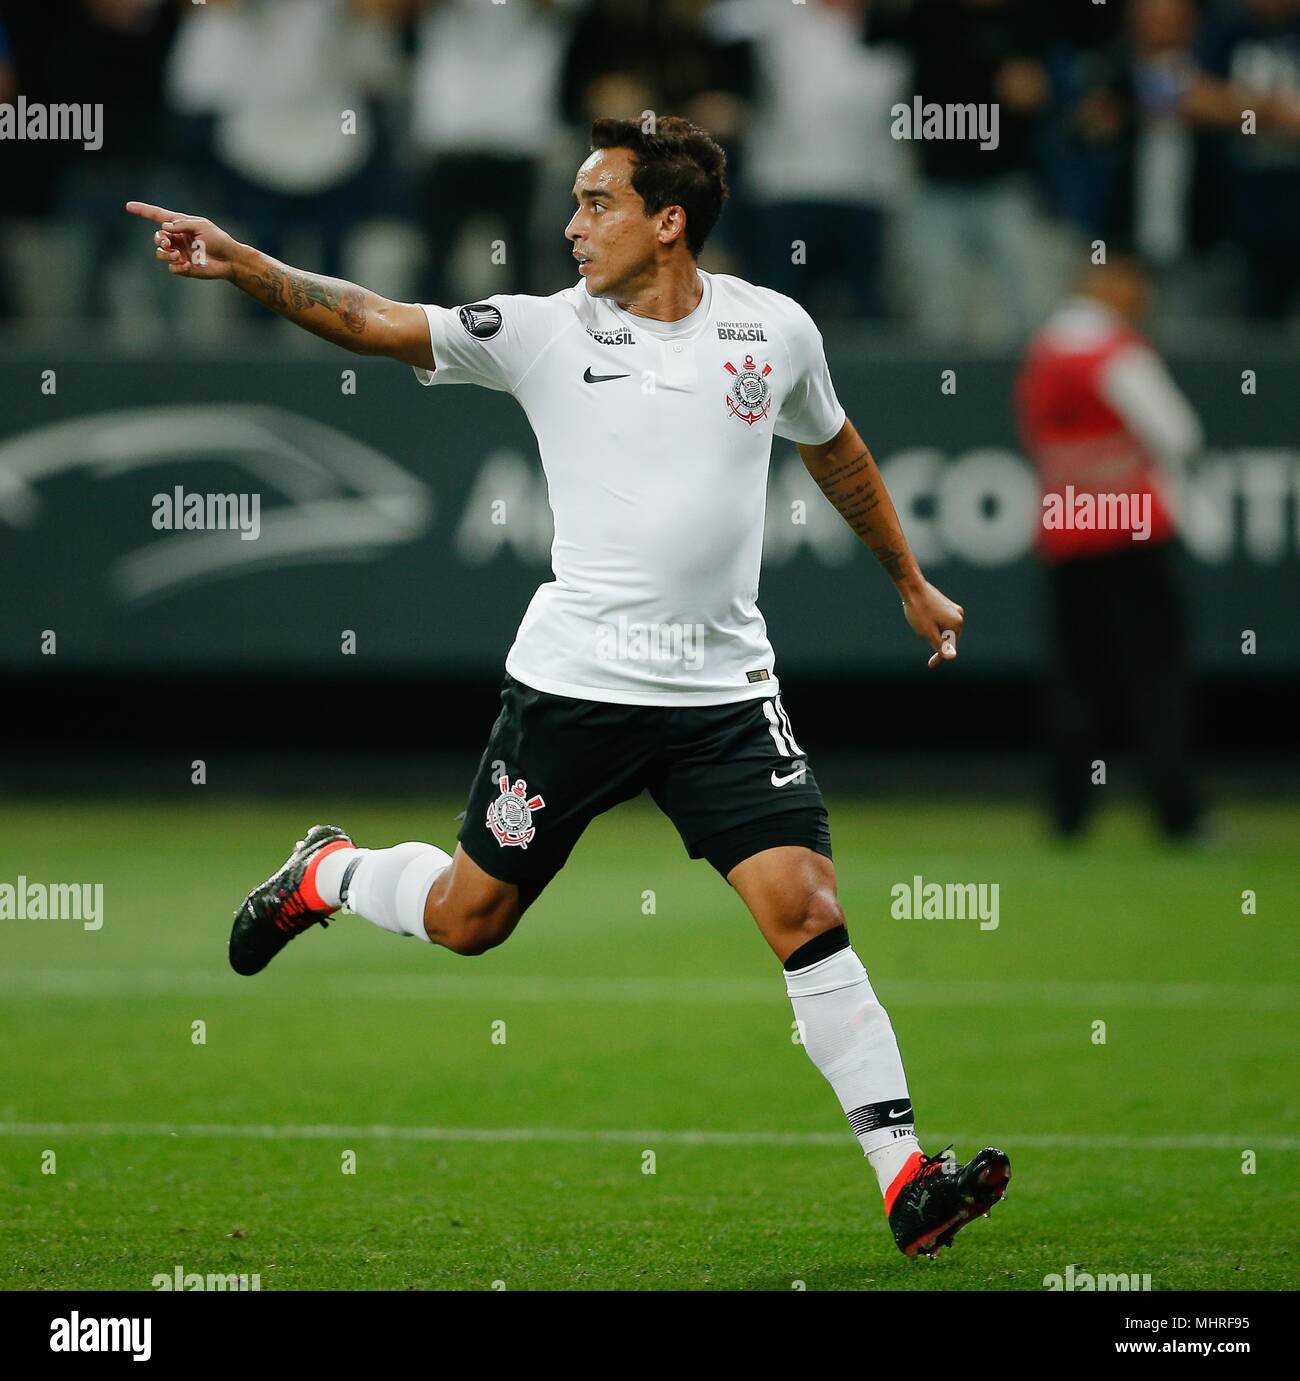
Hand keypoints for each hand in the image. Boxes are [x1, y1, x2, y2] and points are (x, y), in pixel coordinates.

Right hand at [124, 201, 239, 279]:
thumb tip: (164, 227)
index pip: (157, 216)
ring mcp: (179, 253)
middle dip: (159, 240)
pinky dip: (177, 266)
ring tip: (177, 254)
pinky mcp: (183, 267)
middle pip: (157, 237)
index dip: (143, 211)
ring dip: (165, 253)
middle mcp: (177, 239)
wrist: (229, 260)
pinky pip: (171, 267)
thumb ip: (182, 224)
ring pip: (160, 253)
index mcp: (180, 225)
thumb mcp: (201, 226)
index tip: (128, 206)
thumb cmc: (218, 240)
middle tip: (168, 243)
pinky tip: (189, 264)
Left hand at [900, 579, 964, 668]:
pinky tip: (921, 617)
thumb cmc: (918, 610)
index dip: (940, 657)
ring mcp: (954, 609)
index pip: (950, 647)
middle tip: (919, 633)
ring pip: (942, 630)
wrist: (912, 587)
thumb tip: (952, 657)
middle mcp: (959, 615)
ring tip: (919, 623)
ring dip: (931, 632)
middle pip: (946, 638)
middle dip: (933, 640)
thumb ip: (940, 646)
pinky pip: (940, 622)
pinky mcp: (947, 605)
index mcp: (957, 623)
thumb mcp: (928, 632)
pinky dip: (931, 624)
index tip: (930, 665)